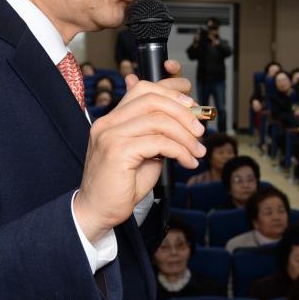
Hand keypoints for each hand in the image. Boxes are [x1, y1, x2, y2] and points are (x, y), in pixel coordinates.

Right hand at [75, 61, 201, 238]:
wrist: (98, 211)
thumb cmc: (122, 184)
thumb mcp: (145, 152)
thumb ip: (158, 133)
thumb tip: (183, 116)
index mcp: (113, 118)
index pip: (143, 88)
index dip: (171, 88)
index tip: (193, 99)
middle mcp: (108, 122)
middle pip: (152, 98)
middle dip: (183, 111)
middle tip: (200, 129)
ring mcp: (110, 135)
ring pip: (159, 120)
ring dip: (186, 135)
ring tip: (198, 150)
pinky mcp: (118, 152)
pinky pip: (159, 143)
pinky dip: (180, 151)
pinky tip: (188, 162)